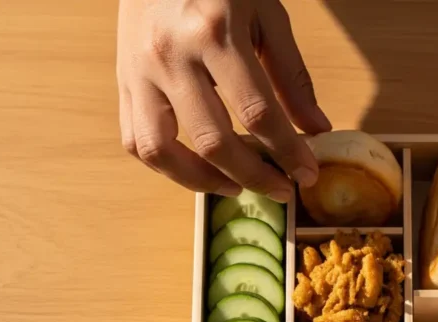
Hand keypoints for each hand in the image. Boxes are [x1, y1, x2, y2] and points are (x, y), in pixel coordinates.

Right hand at [117, 0, 330, 200]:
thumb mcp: (267, 14)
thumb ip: (292, 75)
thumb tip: (316, 129)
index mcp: (215, 32)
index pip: (257, 113)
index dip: (287, 152)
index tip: (308, 174)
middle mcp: (171, 56)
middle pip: (213, 142)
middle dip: (254, 176)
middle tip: (281, 189)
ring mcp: (138, 71)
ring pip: (162, 151)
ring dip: (203, 183)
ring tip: (236, 187)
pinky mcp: (122, 81)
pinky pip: (134, 140)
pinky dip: (166, 167)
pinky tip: (197, 170)